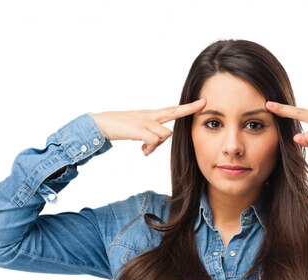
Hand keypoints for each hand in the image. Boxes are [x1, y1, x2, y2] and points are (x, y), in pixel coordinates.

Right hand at [91, 99, 206, 155]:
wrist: (103, 123)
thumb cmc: (122, 128)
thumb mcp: (139, 132)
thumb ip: (150, 138)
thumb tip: (151, 149)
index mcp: (152, 115)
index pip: (173, 110)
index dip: (188, 107)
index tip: (202, 101)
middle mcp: (151, 116)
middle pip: (174, 112)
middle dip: (189, 108)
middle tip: (203, 103)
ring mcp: (145, 121)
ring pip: (165, 134)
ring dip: (157, 145)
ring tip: (145, 149)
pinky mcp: (139, 129)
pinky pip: (154, 141)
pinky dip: (150, 148)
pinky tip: (143, 150)